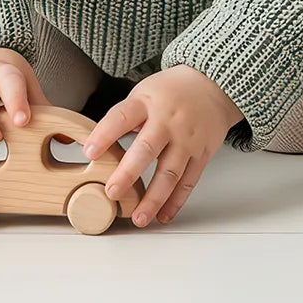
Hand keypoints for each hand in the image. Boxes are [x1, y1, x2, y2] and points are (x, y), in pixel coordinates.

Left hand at [82, 65, 242, 228]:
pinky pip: (189, 181)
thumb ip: (125, 119)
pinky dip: (176, 201)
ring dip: (154, 198)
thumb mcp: (144, 93)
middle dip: (128, 173)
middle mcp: (168, 121)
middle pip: (147, 149)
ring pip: (170, 172)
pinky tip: (163, 215)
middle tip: (112, 192)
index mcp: (147, 103)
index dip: (104, 134)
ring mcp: (187, 139)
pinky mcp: (202, 153)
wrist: (213, 84)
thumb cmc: (172, 91)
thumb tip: (96, 146)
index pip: (122, 118)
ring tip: (138, 218)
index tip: (89, 152)